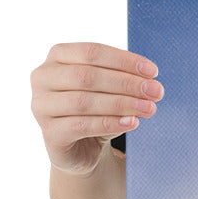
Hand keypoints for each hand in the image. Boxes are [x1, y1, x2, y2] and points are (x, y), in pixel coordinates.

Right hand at [31, 42, 163, 175]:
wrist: (83, 146)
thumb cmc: (97, 108)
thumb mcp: (110, 89)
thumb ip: (124, 80)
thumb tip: (150, 83)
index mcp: (58, 57)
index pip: (92, 52)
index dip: (124, 60)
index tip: (153, 72)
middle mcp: (43, 78)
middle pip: (88, 76)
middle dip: (127, 83)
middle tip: (156, 91)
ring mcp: (41, 106)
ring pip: (84, 101)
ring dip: (122, 104)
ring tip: (149, 108)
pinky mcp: (49, 133)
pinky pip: (81, 126)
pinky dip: (110, 123)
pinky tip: (132, 122)